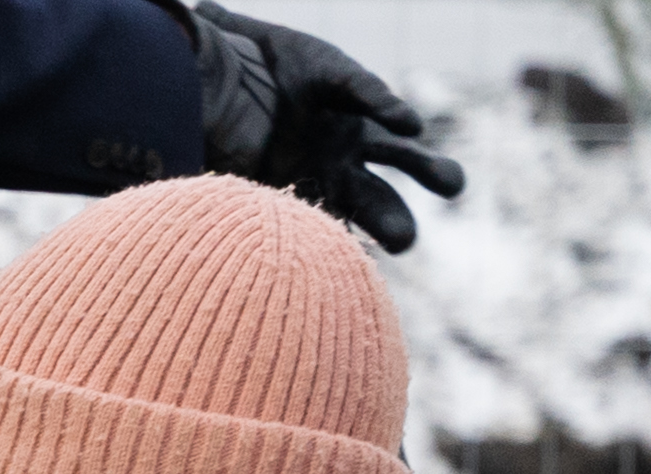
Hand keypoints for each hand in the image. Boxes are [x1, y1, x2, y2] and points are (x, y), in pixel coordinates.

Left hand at [193, 4, 462, 252]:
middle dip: (430, 169)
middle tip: (454, 185)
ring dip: (394, 222)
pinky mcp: (311, 208)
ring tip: (405, 243)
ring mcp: (334, 178)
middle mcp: (351, 140)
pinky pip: (330, 231)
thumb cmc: (246, 73)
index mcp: (346, 95)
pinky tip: (350, 271)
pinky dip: (339, 248)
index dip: (385, 105)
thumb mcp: (240, 46)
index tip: (408, 124)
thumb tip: (196, 9)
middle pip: (401, 156)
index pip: (368, 95)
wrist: (223, 115)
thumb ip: (229, 30)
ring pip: (375, 203)